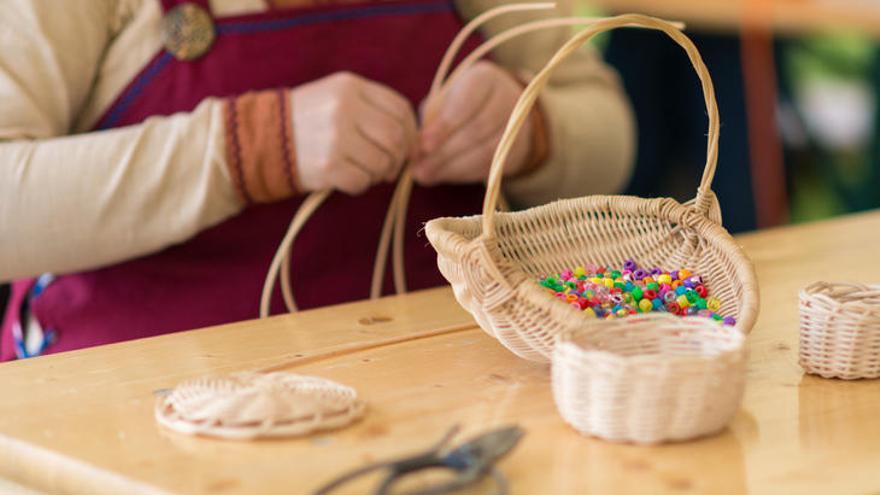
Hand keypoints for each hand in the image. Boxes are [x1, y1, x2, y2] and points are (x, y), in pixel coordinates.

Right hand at [292, 72, 417, 194]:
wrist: (261, 138)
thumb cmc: (307, 120)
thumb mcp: (337, 96)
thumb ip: (373, 108)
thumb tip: (414, 138)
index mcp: (350, 86)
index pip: (400, 109)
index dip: (410, 131)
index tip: (406, 145)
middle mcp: (344, 108)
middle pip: (395, 137)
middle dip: (398, 156)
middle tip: (388, 165)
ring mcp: (335, 138)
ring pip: (382, 162)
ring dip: (379, 173)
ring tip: (364, 170)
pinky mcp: (327, 166)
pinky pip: (362, 181)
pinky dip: (361, 185)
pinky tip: (347, 178)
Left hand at [411, 61, 533, 185]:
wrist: (502, 112)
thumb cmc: (461, 103)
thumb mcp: (445, 101)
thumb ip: (431, 121)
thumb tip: (416, 151)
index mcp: (484, 79)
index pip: (467, 101)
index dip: (444, 125)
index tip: (424, 144)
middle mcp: (506, 98)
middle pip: (477, 129)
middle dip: (444, 151)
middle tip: (419, 167)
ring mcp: (517, 126)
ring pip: (485, 152)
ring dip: (452, 167)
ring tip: (426, 174)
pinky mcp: (518, 150)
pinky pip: (490, 166)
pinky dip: (463, 174)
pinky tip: (443, 175)